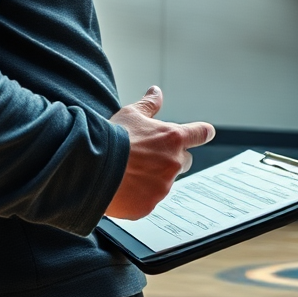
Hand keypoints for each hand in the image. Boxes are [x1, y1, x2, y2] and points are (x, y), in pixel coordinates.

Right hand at [106, 86, 214, 219]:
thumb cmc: (111, 139)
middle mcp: (173, 163)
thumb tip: (156, 92)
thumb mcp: (130, 114)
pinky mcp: (149, 204)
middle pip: (183, 161)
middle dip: (171, 159)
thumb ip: (149, 104)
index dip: (203, 132)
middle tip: (148, 156)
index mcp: (173, 138)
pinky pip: (148, 200)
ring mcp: (163, 186)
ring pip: (165, 182)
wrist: (92, 167)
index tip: (205, 133)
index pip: (200, 133)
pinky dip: (139, 195)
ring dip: (153, 177)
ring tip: (129, 171)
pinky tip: (123, 187)